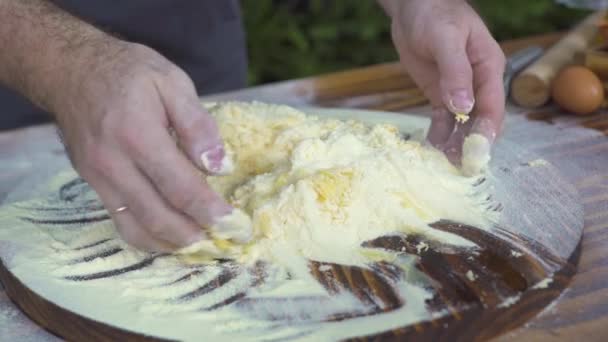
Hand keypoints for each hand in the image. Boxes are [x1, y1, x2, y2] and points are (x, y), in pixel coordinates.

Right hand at [54, 39, 232, 251]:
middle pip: (158, 216)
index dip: (210, 210)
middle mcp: (113, 164)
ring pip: (136, 229)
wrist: (69, 71)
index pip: (180, 187)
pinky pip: (121, 222)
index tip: (235, 224)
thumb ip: (197, 124)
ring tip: (201, 245)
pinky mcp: (91, 185)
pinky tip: (171, 236)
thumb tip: (220, 166)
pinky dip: (148, 237)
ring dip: (171, 244)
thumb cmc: (126, 72)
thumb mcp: (171, 81)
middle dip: (195, 236)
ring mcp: (98, 179)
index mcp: (138, 135)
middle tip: (224, 240)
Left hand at [380, 0, 505, 160]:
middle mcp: (478, 83)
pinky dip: (439, 136)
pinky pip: (443, 120)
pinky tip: (432, 151)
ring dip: (454, 145)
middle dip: (471, 145)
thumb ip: (455, 71)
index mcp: (489, 67)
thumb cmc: (434, 14)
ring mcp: (459, 91)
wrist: (413, 6)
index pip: (493, 105)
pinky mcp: (441, 95)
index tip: (476, 153)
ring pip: (461, 125)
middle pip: (480, 120)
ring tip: (443, 166)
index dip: (486, 131)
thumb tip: (464, 107)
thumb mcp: (445, 39)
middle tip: (458, 169)